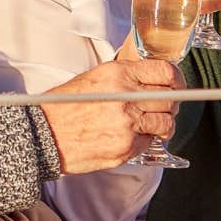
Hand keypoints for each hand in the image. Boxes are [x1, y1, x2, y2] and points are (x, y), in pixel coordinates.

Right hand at [42, 58, 181, 173]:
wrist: (43, 134)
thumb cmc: (65, 106)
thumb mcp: (96, 78)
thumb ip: (127, 78)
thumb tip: (155, 84)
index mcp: (119, 74)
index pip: (166, 72)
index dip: (177, 80)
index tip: (177, 86)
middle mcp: (126, 97)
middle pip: (170, 100)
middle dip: (171, 105)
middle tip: (163, 109)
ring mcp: (127, 125)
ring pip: (165, 124)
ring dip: (163, 126)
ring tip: (151, 126)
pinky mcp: (125, 148)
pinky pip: (148, 143)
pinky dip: (144, 141)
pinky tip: (130, 137)